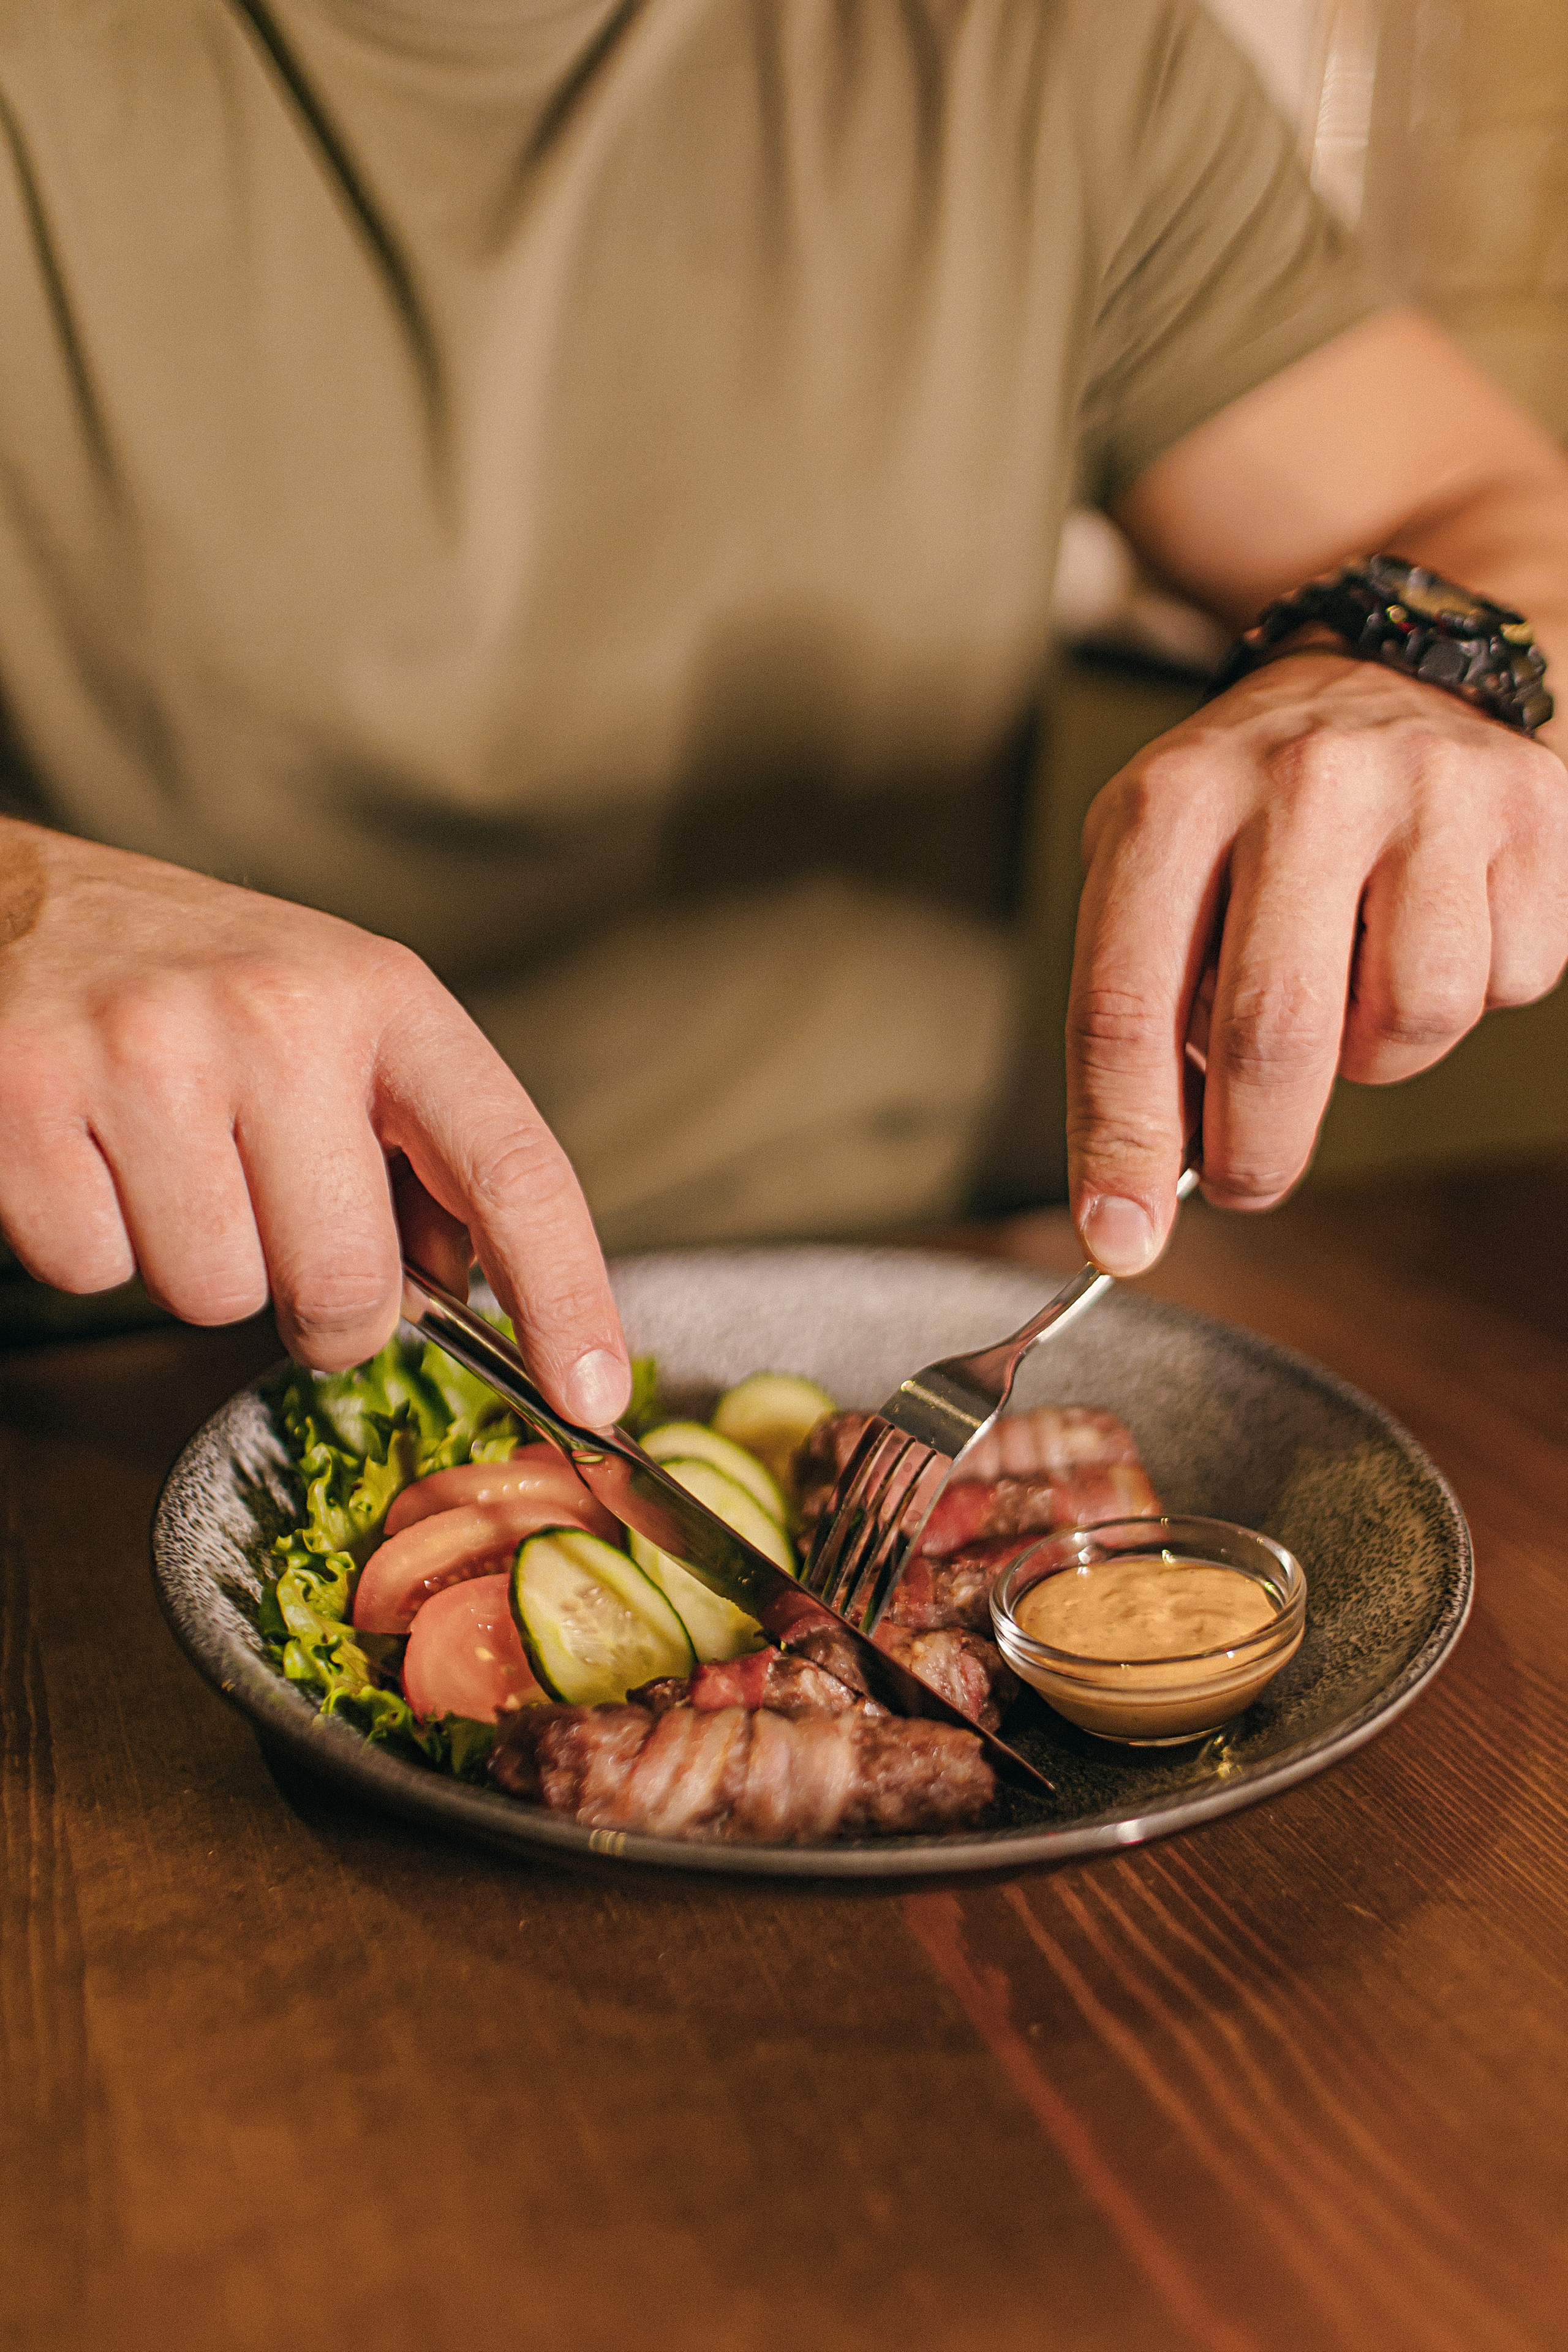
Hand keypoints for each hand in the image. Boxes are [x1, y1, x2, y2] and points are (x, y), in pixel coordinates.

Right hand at [0, 821, 630, 1417]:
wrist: (9, 899)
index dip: (567, 1296)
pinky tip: (85, 1148)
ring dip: (192, 1261)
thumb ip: (413, 1142)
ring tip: (160, 1153)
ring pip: (212, 1297)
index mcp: (381, 995)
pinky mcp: (23, 1099)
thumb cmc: (189, 978)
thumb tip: (471, 1284)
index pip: (512, 1167)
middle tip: (267, 1217)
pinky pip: (92, 1272)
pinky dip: (88, 1240)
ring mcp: (143, 1054)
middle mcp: (275, 1015)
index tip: (596, 1395)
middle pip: (345, 1288)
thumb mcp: (333, 1016)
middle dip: (315, 1303)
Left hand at [1066, 652, 1567, 1271]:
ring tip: (1355, 987)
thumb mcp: (1159, 862)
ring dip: (1375, 1056)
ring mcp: (1428, 793)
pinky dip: (1466, 991)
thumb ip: (1142, 1006)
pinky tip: (1434, 923)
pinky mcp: (1533, 817)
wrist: (1407, 664)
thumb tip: (1140, 1180)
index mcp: (1174, 801)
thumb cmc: (1260, 802)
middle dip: (1254, 1151)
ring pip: (1405, 1024)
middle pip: (1269, 1034)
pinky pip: (1501, 986)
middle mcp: (1299, 783)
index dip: (1120, 1141)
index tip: (1121, 1239)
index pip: (1125, 1003)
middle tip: (1246, 1179)